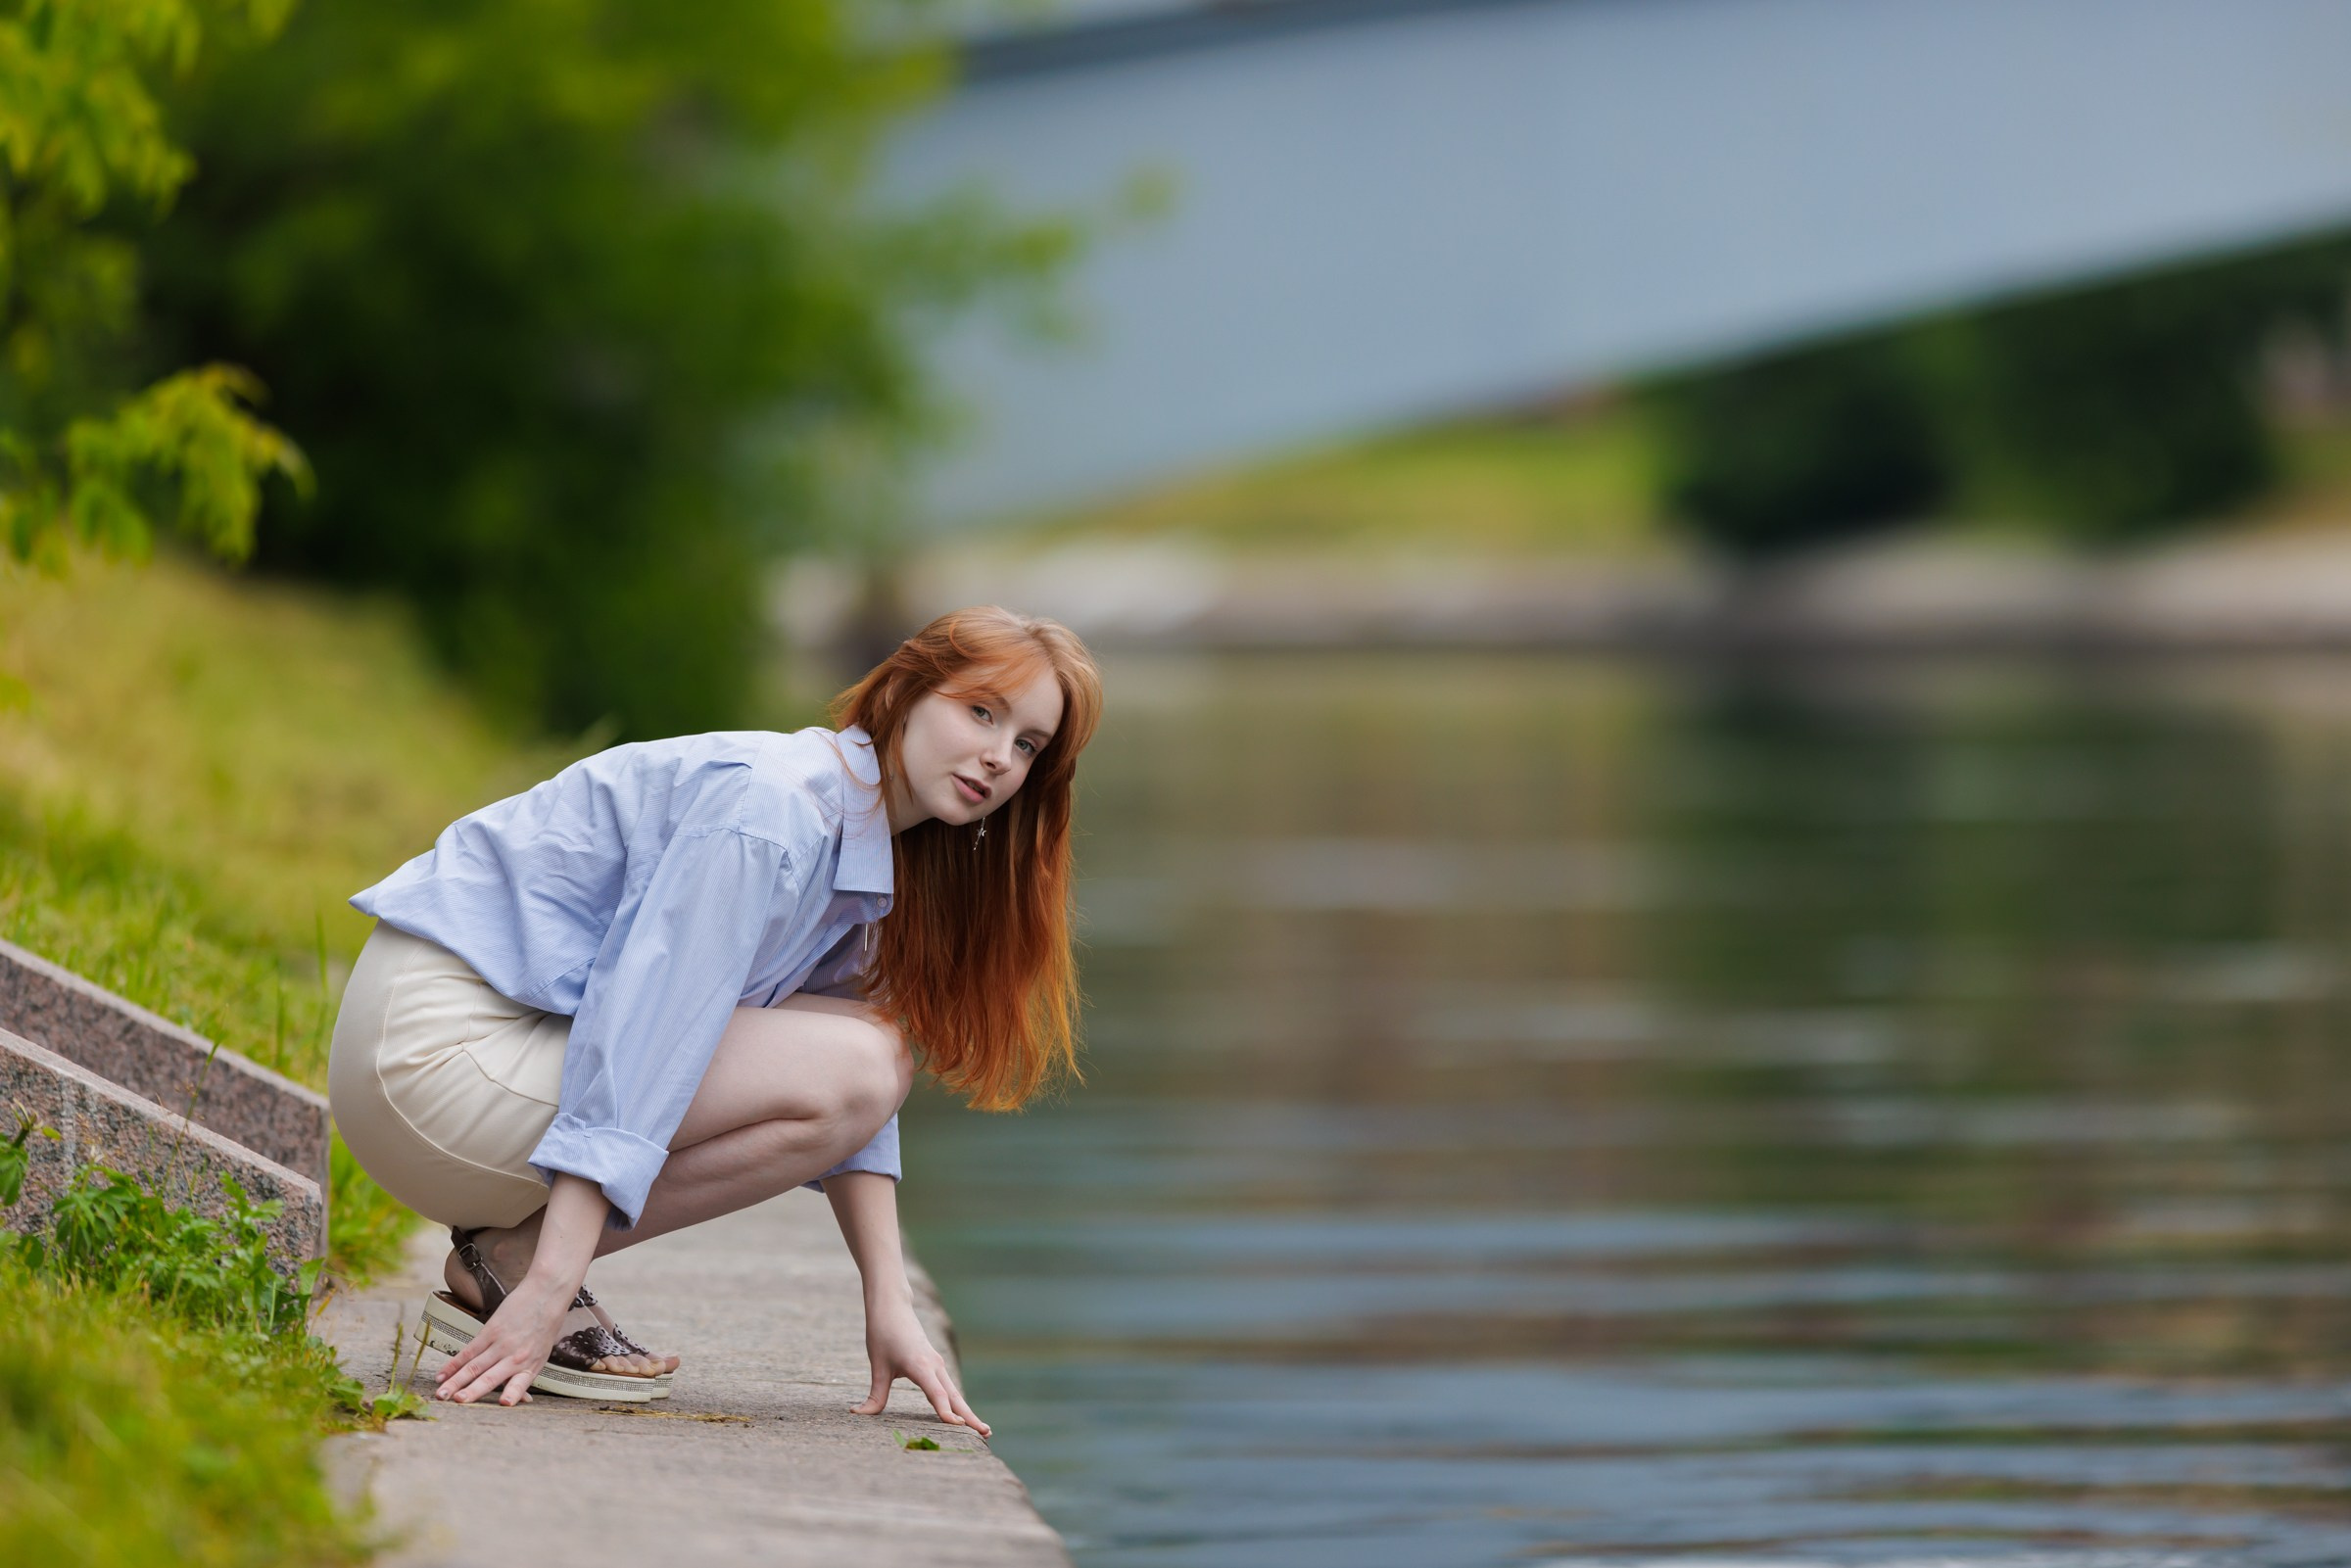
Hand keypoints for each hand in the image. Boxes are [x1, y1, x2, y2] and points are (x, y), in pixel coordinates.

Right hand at [435, 1279, 568, 1405]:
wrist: (546, 1293)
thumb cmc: (544, 1328)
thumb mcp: (541, 1355)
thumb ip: (525, 1376)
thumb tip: (522, 1400)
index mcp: (531, 1366)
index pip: (520, 1383)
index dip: (512, 1394)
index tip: (504, 1403)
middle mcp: (516, 1356)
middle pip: (490, 1377)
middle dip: (472, 1392)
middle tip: (457, 1402)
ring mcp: (502, 1343)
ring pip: (474, 1366)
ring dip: (456, 1381)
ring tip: (442, 1395)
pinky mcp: (491, 1330)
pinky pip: (469, 1351)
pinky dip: (454, 1364)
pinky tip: (442, 1375)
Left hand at [854, 1300, 990, 1436]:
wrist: (892, 1306)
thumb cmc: (883, 1333)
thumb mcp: (878, 1366)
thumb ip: (875, 1394)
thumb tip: (858, 1414)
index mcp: (920, 1365)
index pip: (937, 1393)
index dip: (945, 1411)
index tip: (957, 1425)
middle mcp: (934, 1365)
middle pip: (955, 1396)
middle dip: (970, 1416)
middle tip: (986, 1434)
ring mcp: (937, 1365)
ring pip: (955, 1393)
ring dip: (967, 1411)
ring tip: (983, 1430)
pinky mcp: (935, 1364)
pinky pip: (949, 1388)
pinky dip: (957, 1403)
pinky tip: (962, 1415)